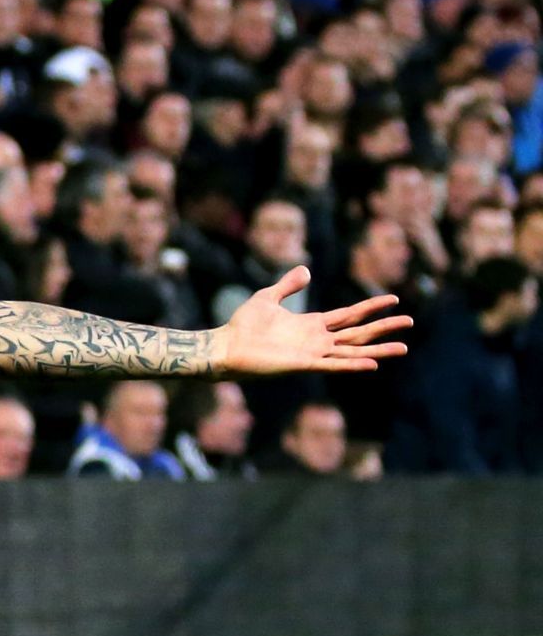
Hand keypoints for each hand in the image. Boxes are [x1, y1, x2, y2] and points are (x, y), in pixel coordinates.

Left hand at [217, 266, 411, 375]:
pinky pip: (333, 365)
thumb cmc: (242, 326)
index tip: (394, 299)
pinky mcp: (303, 364)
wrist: (225, 346)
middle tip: (410, 321)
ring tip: (404, 347)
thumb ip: (288, 285)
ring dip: (378, 350)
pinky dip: (352, 365)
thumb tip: (305, 269)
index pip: (349, 315)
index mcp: (311, 324)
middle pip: (358, 332)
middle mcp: (317, 340)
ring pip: (352, 351)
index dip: (371, 307)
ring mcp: (312, 353)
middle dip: (384, 327)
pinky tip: (372, 364)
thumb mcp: (267, 298)